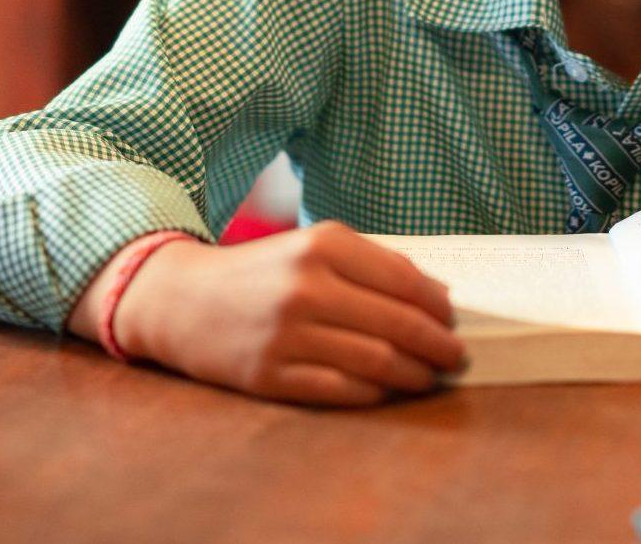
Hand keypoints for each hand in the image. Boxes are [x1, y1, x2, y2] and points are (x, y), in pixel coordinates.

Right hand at [110, 220, 464, 406]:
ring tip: (430, 376)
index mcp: (324, 246)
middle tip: (457, 356)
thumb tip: (436, 296)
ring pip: (376, 362)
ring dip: (415, 375)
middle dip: (438, 345)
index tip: (455, 320)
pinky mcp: (269, 376)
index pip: (405, 280)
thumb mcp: (315, 246)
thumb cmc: (263, 270)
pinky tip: (389, 390)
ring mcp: (287, 335)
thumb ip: (373, 264)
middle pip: (397, 325)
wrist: (182, 299)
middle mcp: (306, 287)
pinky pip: (341, 391)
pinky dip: (375, 394)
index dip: (438, 306)